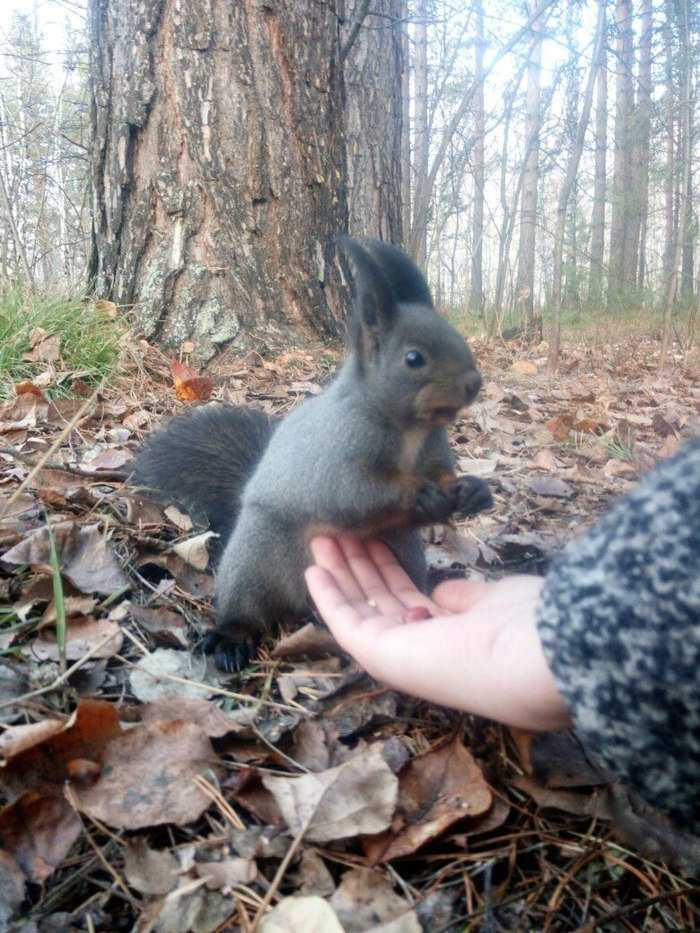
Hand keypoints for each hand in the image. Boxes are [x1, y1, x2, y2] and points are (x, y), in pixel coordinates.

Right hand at [305, 536, 571, 731]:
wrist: (534, 656)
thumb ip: (463, 598)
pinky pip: (346, 623)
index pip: (408, 604)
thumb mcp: (491, 602)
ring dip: (338, 573)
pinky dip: (327, 597)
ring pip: (359, 608)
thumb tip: (438, 591)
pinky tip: (314, 570)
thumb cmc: (524, 625)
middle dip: (357, 566)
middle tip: (338, 533)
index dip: (387, 571)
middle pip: (378, 602)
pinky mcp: (380, 656)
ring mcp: (400, 656)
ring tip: (321, 538)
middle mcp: (421, 652)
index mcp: (449, 641)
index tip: (374, 542)